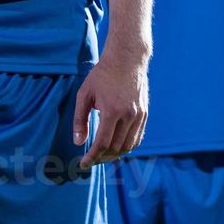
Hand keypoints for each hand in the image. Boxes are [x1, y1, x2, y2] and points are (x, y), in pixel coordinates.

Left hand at [73, 49, 149, 168]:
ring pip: (128, 146)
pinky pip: (137, 138)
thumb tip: (78, 142)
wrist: (127, 59)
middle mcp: (128, 115)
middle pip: (115, 148)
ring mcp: (139, 115)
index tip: (83, 164)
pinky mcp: (144, 113)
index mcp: (112, 111)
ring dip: (114, 155)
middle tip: (90, 160)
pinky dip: (126, 147)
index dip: (92, 157)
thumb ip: (79, 120)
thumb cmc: (102, 75)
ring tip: (102, 156)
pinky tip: (116, 148)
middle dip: (101, 158)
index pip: (102, 144)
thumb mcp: (84, 95)